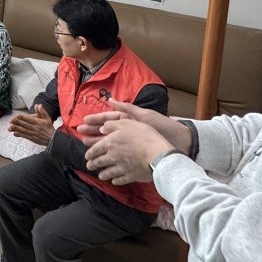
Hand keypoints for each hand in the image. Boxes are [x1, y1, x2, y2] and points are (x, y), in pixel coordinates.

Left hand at [8, 105, 54, 145]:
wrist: (52, 139)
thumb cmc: (49, 127)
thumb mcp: (47, 118)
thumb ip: (43, 111)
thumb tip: (38, 105)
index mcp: (37, 122)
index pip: (29, 119)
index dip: (22, 117)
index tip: (17, 115)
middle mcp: (34, 128)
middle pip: (24, 124)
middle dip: (17, 122)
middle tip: (10, 120)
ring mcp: (32, 133)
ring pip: (23, 130)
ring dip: (16, 128)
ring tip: (10, 127)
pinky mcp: (31, 138)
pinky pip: (24, 136)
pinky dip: (19, 135)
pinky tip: (14, 133)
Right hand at [77, 100, 191, 154]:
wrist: (181, 142)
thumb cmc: (163, 127)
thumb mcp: (144, 114)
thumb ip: (127, 108)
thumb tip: (111, 100)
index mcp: (130, 120)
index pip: (109, 119)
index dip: (96, 120)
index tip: (84, 121)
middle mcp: (129, 131)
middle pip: (107, 131)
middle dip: (93, 132)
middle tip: (80, 134)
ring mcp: (132, 143)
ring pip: (111, 144)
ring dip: (98, 145)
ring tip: (86, 147)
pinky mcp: (136, 153)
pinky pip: (120, 155)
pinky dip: (110, 157)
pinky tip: (103, 160)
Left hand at [83, 119, 173, 184]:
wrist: (157, 154)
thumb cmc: (142, 136)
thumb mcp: (126, 123)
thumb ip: (112, 125)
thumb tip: (101, 127)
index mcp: (109, 143)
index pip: (95, 149)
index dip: (90, 153)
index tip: (87, 156)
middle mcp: (112, 157)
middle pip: (99, 162)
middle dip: (92, 164)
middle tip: (89, 165)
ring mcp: (121, 168)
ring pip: (108, 173)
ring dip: (102, 174)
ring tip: (100, 175)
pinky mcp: (130, 176)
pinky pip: (120, 180)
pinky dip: (116, 181)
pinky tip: (114, 181)